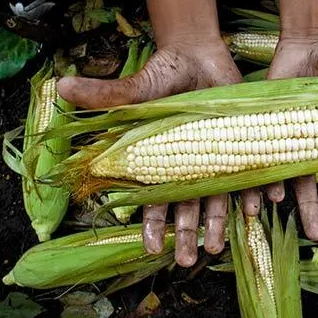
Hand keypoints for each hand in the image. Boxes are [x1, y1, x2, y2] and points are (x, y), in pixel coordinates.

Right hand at [57, 38, 257, 266]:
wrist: (198, 57)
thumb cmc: (161, 77)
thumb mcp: (135, 89)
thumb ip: (105, 96)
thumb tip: (60, 87)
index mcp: (161, 162)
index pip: (153, 200)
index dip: (152, 224)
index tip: (152, 248)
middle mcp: (189, 168)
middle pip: (187, 208)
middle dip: (187, 235)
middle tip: (189, 261)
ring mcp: (216, 159)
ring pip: (217, 199)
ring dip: (218, 223)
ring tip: (218, 247)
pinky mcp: (241, 145)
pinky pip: (249, 174)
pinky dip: (255, 190)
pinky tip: (257, 206)